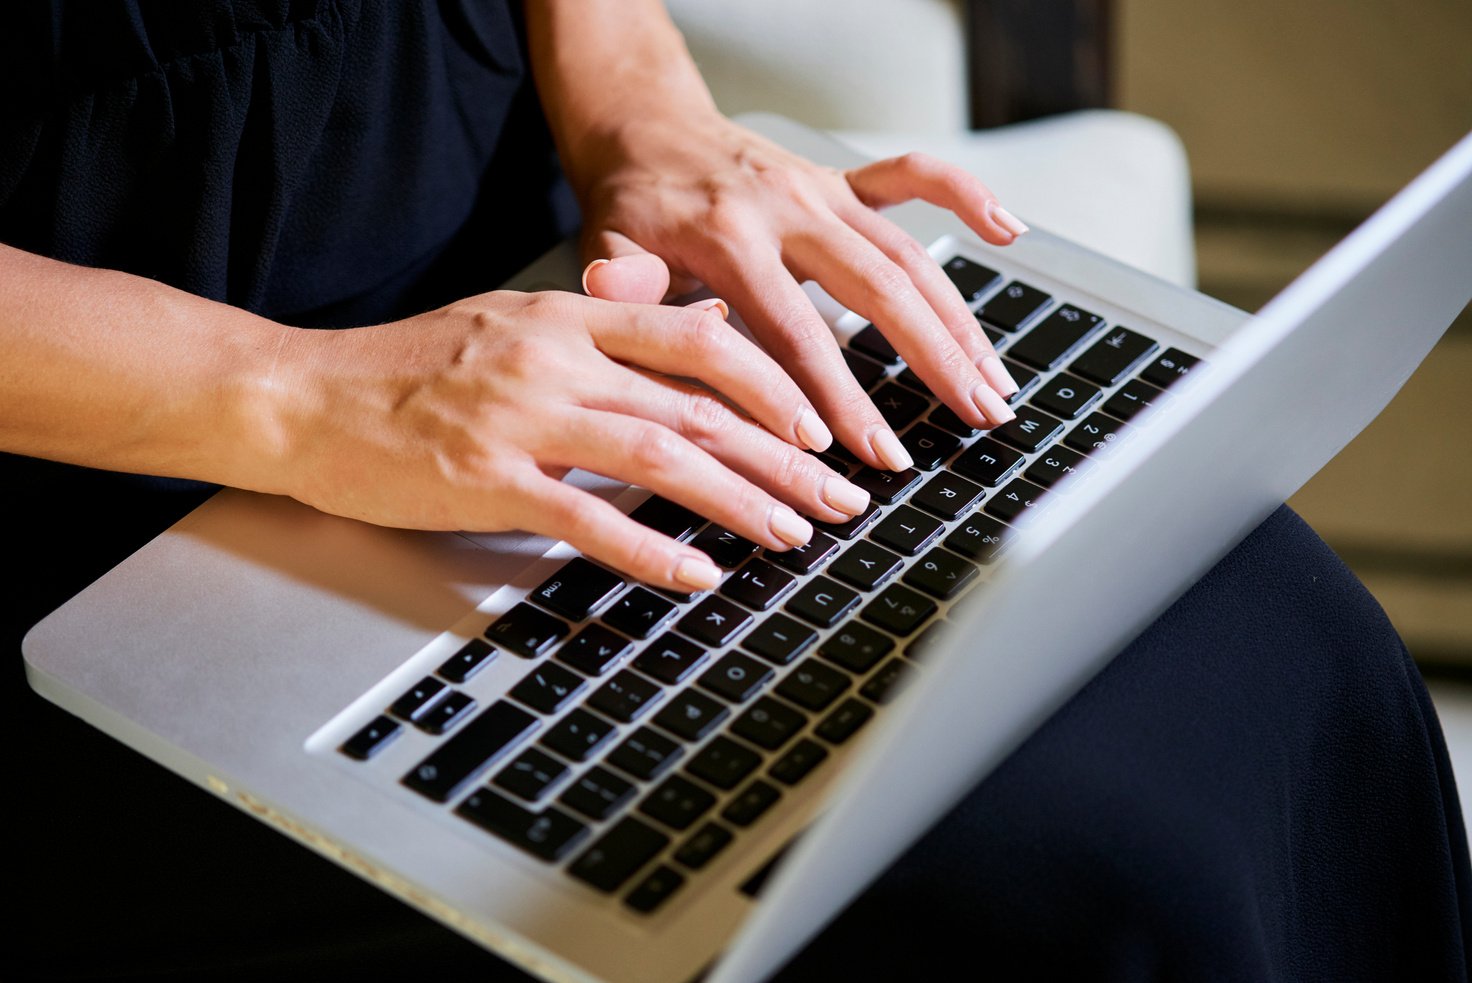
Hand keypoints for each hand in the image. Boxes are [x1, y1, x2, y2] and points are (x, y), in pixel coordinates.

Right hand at [270, 290, 872, 589]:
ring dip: (741, 501)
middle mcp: (557, 359)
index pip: (700, 340)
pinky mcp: (487, 482)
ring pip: (663, 458)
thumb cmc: (410, 367)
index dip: (774, 384)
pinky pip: (590, 520)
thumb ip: (609, 326)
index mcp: (569, 315)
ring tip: (793, 537)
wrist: (305, 395)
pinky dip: (654, 551)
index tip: (818, 426)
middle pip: (700, 407)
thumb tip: (705, 331)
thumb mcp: (517, 321)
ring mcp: (522, 420)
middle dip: (784, 459)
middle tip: (839, 499)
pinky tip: (700, 575)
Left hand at [570, 110, 1027, 470]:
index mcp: (729, 237)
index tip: (868, 448)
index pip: (793, 331)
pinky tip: (1008, 230)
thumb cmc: (629, 207)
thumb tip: (651, 315)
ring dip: (960, 318)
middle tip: (973, 418)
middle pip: (877, 290)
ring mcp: (821, 191)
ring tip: (995, 381)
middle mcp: (787, 208)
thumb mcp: (607, 249)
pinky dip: (964, 196)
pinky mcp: (840, 178)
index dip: (834, 394)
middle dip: (932, 361)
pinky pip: (911, 177)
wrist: (643, 131)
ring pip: (909, 253)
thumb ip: (626, 287)